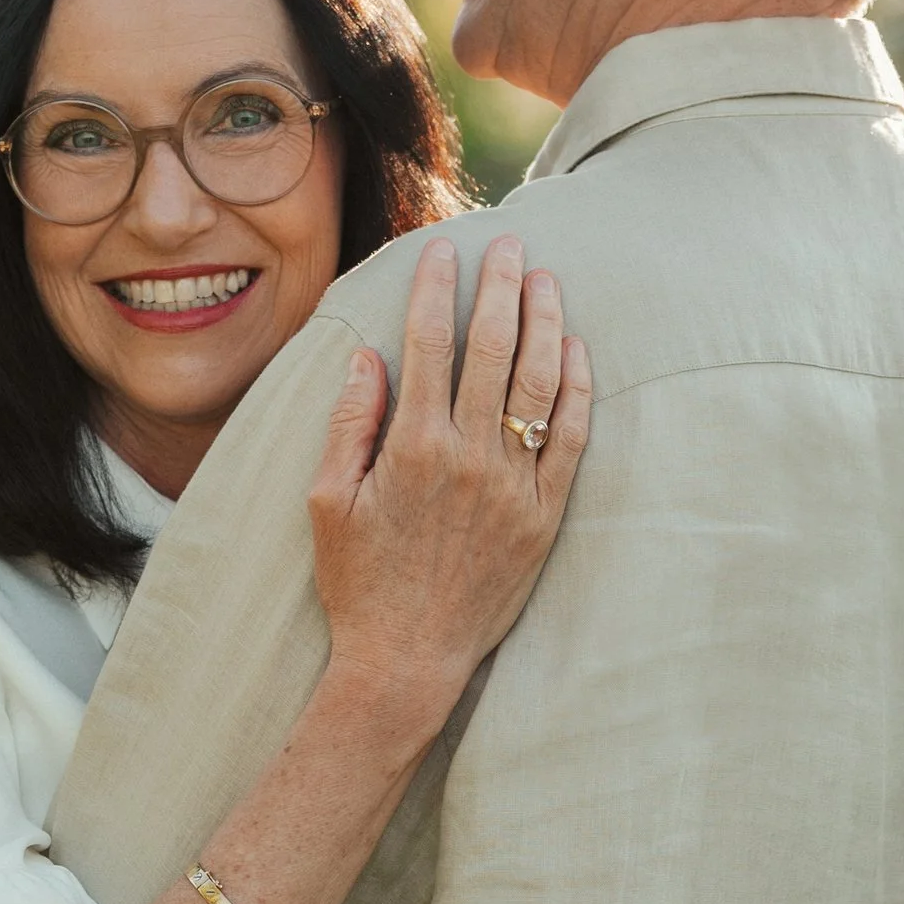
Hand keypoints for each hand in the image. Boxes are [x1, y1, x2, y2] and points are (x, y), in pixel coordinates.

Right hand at [308, 236, 590, 731]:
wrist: (407, 660)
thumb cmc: (359, 583)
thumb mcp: (328, 503)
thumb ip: (349, 424)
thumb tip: (368, 357)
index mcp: (412, 448)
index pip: (430, 344)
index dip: (437, 288)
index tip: (445, 249)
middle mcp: (469, 458)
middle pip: (492, 349)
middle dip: (502, 286)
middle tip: (511, 243)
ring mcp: (514, 486)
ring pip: (538, 384)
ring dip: (545, 323)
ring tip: (547, 280)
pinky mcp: (544, 515)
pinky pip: (569, 438)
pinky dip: (575, 389)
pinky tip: (575, 350)